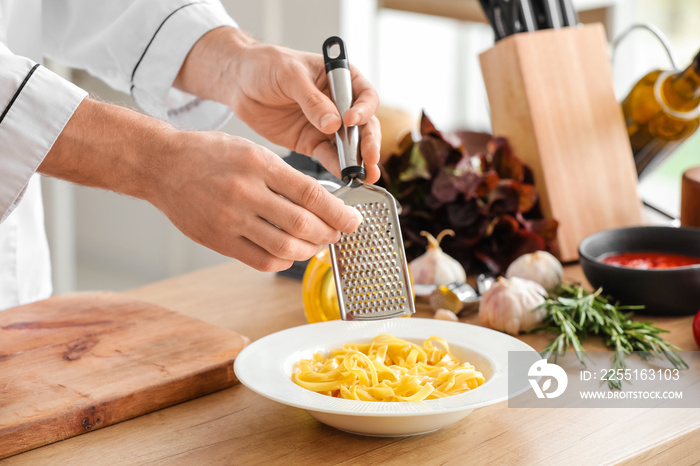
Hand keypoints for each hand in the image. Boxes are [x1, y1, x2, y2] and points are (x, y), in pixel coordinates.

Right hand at [40, 99, 362, 271]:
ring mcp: (230, 219)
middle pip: (302, 224)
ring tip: (316, 245)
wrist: (162, 165)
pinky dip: (283, 261)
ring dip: (309, 251)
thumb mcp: (251, 150)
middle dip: (329, 234)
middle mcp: (245, 192)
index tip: (353, 220)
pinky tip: (289, 253)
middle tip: (338, 234)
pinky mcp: (218, 240)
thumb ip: (283, 177)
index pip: (310, 194)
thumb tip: (320, 203)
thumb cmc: (210, 154)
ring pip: (285, 247)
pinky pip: (261, 260)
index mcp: (259, 165)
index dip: (338, 212)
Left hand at [175, 27, 381, 182]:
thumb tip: (333, 124)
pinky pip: (328, 156)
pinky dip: (337, 166)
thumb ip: (312, 100)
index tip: (351, 120)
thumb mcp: (290, 75)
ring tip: (365, 175)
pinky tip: (345, 176)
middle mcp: (339, 104)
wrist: (239, 82)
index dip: (363, 110)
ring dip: (358, 160)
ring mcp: (326, 125)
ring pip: (349, 145)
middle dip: (368, 142)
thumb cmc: (265, 65)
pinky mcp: (311, 142)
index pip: (364, 96)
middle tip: (368, 157)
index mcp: (340, 79)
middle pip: (363, 125)